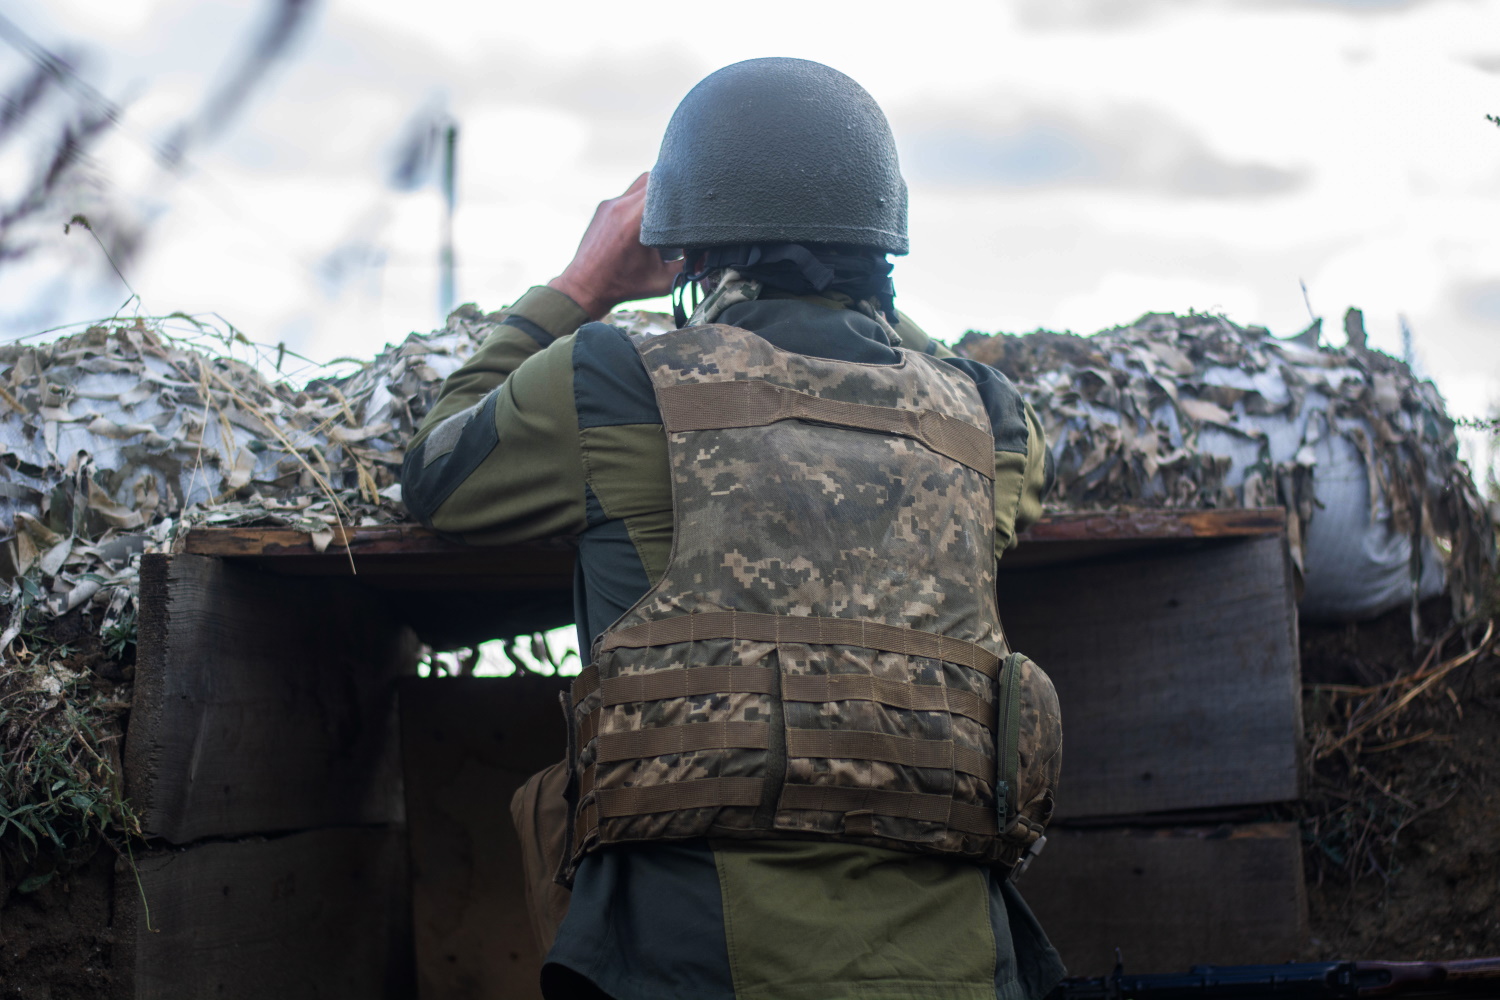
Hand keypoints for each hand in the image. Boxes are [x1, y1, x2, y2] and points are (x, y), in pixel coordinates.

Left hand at [548, 173, 683, 320]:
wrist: (584, 287)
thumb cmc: (623, 286)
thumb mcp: (662, 281)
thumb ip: (687, 267)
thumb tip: (708, 258)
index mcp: (637, 220)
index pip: (665, 185)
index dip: (682, 186)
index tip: (694, 195)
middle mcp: (622, 205)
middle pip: (654, 177)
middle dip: (670, 187)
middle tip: (684, 201)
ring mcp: (610, 204)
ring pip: (640, 183)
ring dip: (655, 192)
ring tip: (666, 210)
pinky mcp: (604, 207)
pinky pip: (627, 195)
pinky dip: (640, 201)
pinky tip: (647, 218)